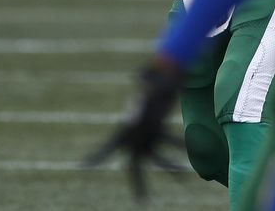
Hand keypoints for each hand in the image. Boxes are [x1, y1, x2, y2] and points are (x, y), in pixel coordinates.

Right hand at [82, 58, 186, 198]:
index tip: (82, 165)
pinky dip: (179, 146)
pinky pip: (170, 143)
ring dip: (169, 166)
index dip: (96, 158)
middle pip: (134, 166)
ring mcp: (148, 134)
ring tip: (183, 173)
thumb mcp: (144, 96)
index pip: (107, 148)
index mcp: (125, 130)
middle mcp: (135, 136)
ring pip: (157, 158)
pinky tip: (192, 153)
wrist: (163, 76)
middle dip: (138, 183)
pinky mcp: (160, 130)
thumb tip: (130, 120)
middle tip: (142, 202)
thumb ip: (137, 108)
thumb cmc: (150, 84)